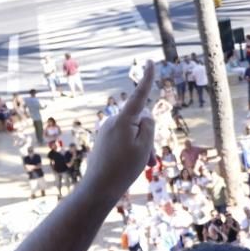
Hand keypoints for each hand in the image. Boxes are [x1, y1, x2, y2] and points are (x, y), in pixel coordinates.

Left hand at [82, 61, 156, 199]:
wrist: (98, 188)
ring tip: (141, 166)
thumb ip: (148, 126)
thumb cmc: (124, 168)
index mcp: (123, 120)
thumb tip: (144, 116)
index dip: (147, 79)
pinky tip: (129, 166)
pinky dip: (131, 150)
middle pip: (140, 121)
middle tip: (150, 160)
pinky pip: (124, 140)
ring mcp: (107, 130)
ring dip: (141, 146)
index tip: (151, 62)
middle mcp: (113, 121)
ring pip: (133, 133)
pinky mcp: (104, 140)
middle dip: (148, 137)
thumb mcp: (144, 146)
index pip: (139, 95)